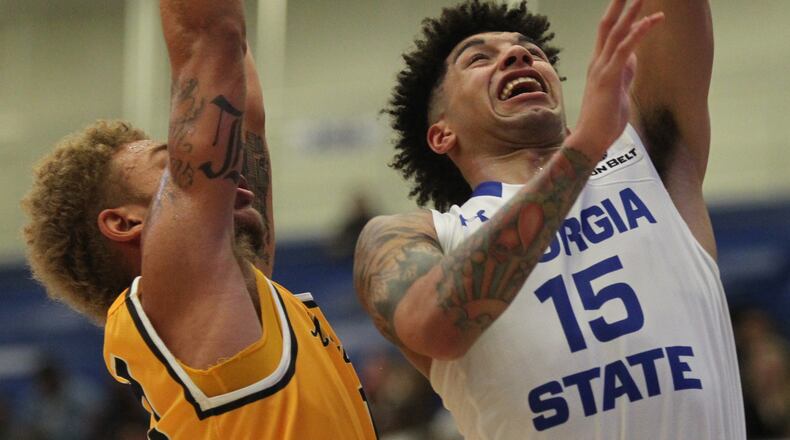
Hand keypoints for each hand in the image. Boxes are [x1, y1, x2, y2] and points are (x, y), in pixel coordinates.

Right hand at [569, 0, 663, 157]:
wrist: (590, 139)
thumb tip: (633, 57)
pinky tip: (649, 21)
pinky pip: (624, 50)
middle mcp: (597, 62)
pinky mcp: (609, 78)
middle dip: (620, 5)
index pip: (608, 32)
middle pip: (608, 25)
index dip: (618, 14)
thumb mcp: (618, 90)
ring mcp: (602, 69)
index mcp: (599, 65)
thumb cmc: (604, 119)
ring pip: (616, 33)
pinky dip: (637, 34)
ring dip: (631, 13)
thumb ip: (625, 72)